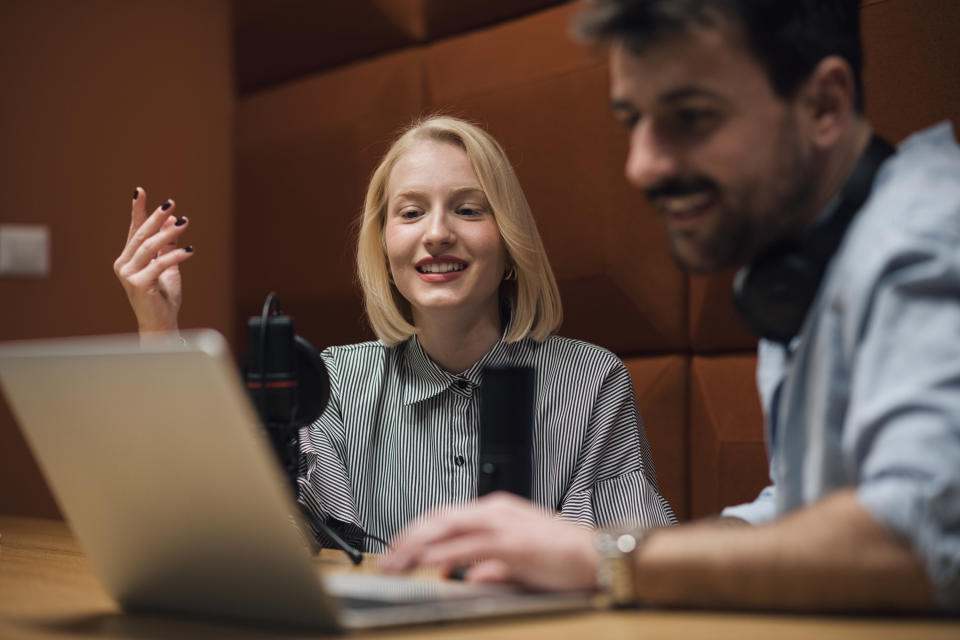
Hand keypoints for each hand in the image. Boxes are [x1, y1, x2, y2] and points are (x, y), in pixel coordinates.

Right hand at [113, 187, 193, 335]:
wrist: (161, 324)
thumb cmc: (164, 298)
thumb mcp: (168, 267)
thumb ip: (168, 246)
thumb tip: (172, 221)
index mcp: (128, 259)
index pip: (134, 230)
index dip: (138, 210)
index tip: (141, 191)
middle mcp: (123, 264)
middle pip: (141, 235)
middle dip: (156, 217)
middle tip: (171, 204)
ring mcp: (128, 275)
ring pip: (149, 247)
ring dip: (168, 233)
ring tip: (184, 223)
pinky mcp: (138, 284)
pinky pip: (159, 264)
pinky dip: (175, 255)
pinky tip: (190, 250)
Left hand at [383, 492, 597, 591]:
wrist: (600, 554)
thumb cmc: (566, 557)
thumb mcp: (521, 561)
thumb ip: (493, 567)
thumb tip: (470, 578)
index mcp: (497, 510)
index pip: (446, 517)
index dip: (418, 533)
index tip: (399, 551)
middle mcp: (495, 511)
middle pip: (438, 519)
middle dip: (407, 540)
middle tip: (387, 562)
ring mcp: (502, 525)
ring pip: (445, 530)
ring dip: (416, 548)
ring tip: (396, 565)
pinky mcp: (511, 544)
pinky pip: (466, 548)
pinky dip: (441, 556)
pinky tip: (425, 566)